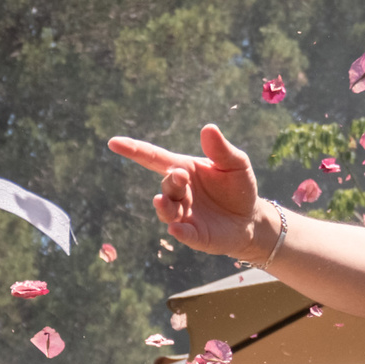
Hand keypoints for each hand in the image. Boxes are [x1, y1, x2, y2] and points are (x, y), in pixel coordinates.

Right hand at [108, 126, 266, 259]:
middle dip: (170, 180)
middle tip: (180, 175)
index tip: (113, 142)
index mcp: (184, 169)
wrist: (250, 219)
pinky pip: (182, 233)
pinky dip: (178, 231)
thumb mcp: (236, 163)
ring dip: (163, 205)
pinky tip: (176, 228)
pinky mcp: (194, 235)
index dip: (133, 150)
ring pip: (166, 210)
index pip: (154, 158)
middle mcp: (179, 192)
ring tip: (163, 201)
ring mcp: (184, 215)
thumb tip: (208, 128)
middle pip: (166, 184)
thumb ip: (221, 149)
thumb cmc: (238, 187)